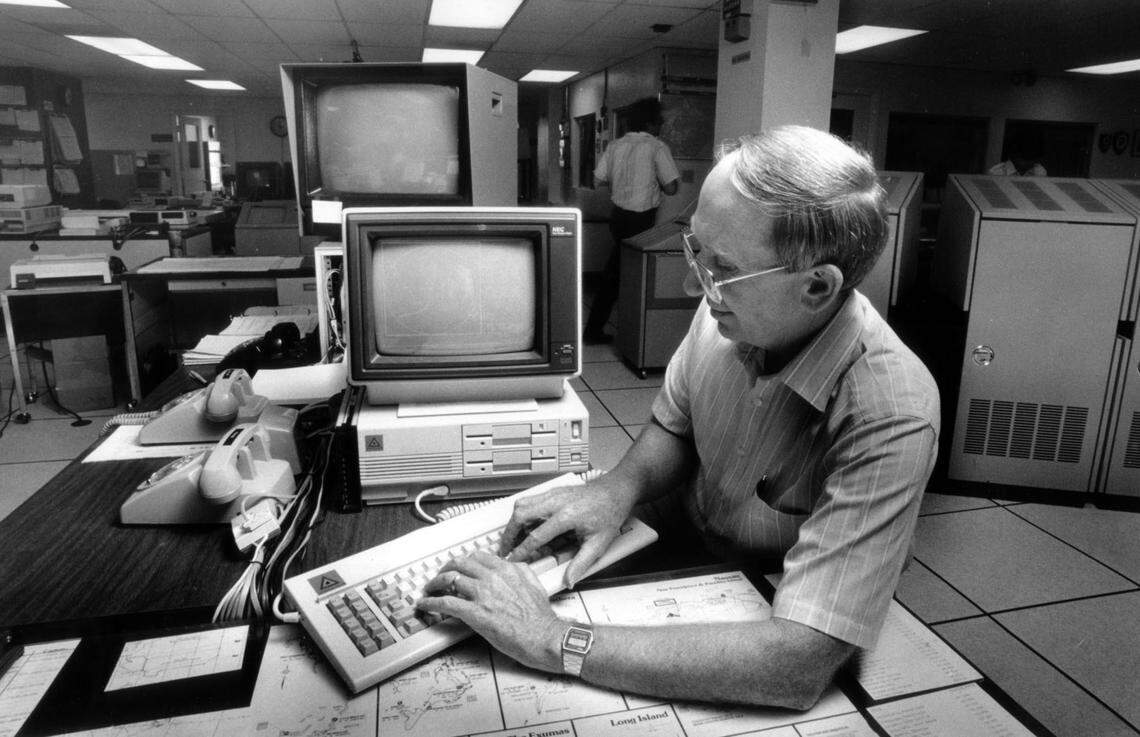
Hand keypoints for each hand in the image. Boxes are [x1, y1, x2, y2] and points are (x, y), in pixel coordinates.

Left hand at [417, 551, 563, 671]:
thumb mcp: (534, 584)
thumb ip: (521, 571)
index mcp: (507, 569)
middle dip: (446, 569)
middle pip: (459, 564)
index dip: (464, 562)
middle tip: (440, 577)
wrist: (543, 637)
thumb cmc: (540, 617)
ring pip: (449, 580)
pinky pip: (446, 603)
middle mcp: (492, 577)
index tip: (460, 568)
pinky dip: (432, 602)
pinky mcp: (475, 613)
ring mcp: (482, 594)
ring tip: (430, 589)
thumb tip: (513, 565)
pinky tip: (425, 605)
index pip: (477, 557)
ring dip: (435, 584)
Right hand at [499, 476, 638, 587]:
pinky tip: (525, 525)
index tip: (514, 560)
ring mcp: (554, 494)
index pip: (536, 536)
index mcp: (567, 516)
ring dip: (513, 521)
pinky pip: (530, 500)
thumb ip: (582, 564)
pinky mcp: (554, 491)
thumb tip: (570, 580)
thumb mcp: (599, 543)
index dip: (522, 551)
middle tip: (505, 549)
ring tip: (511, 538)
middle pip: (521, 515)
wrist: (616, 491)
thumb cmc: (610, 512)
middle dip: (509, 534)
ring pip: (522, 504)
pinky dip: (522, 512)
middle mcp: (557, 502)